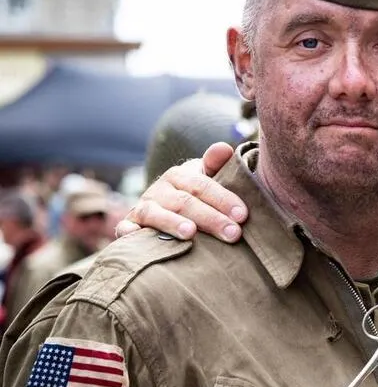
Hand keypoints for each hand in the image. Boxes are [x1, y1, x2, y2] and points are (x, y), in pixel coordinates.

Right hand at [115, 143, 247, 241]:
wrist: (165, 209)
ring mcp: (143, 208)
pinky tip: (138, 238)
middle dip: (210, 218)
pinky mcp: (130, 225)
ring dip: (172, 223)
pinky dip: (129, 232)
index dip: (223, 199)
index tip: (242, 215)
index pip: (202, 186)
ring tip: (190, 233)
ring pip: (156, 214)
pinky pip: (126, 228)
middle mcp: (159, 190)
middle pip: (184, 202)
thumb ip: (216, 165)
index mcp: (179, 176)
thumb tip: (224, 148)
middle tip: (233, 233)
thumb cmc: (194, 196)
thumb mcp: (206, 178)